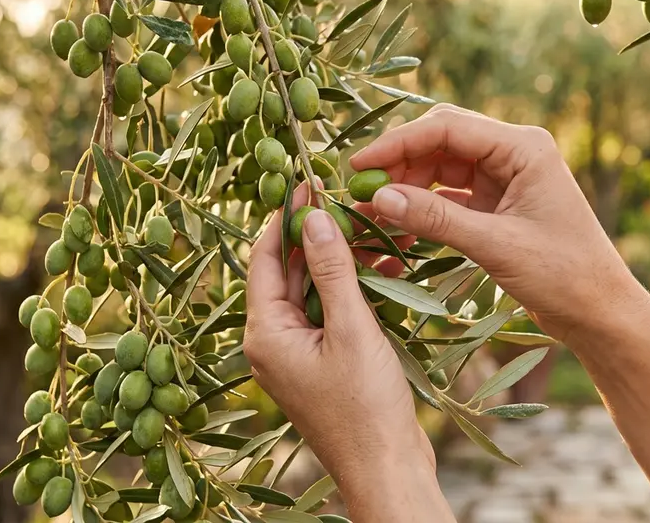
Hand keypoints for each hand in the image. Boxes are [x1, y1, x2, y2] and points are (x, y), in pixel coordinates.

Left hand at [244, 189, 450, 519]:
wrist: (386, 468)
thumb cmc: (365, 407)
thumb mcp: (351, 329)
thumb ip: (332, 270)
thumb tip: (313, 217)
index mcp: (265, 332)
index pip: (262, 259)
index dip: (284, 217)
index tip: (307, 180)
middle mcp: (271, 341)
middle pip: (285, 271)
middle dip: (315, 235)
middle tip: (344, 198)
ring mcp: (295, 353)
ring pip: (310, 290)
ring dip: (337, 261)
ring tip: (371, 228)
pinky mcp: (320, 362)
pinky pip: (327, 312)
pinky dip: (349, 289)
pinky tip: (381, 268)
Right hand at [350, 104, 649, 340]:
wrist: (600, 311)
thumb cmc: (563, 275)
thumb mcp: (495, 245)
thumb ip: (437, 218)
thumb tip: (379, 196)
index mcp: (523, 148)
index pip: (447, 128)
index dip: (398, 143)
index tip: (359, 164)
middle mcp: (514, 153)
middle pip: (441, 140)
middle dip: (399, 161)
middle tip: (358, 186)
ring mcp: (506, 178)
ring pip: (441, 167)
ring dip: (407, 184)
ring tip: (371, 208)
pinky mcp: (498, 203)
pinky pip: (450, 194)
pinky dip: (423, 205)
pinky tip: (396, 220)